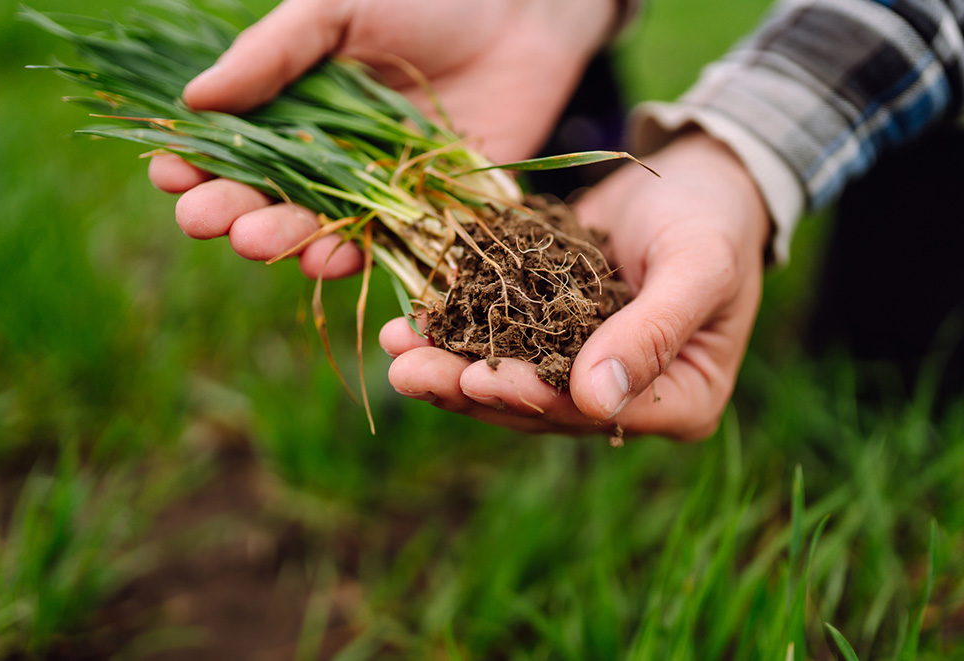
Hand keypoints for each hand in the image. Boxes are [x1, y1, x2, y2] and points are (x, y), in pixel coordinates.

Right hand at [149, 0, 617, 273]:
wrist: (526, 9)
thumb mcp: (337, 8)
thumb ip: (273, 54)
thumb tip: (193, 100)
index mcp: (298, 106)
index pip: (236, 143)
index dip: (199, 160)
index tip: (170, 172)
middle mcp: (333, 155)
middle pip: (273, 195)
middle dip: (234, 208)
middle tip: (202, 219)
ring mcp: (381, 188)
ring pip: (324, 226)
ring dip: (287, 240)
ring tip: (255, 241)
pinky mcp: (432, 211)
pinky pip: (391, 244)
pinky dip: (359, 256)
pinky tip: (326, 261)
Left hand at [381, 130, 770, 440]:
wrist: (698, 177)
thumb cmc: (715, 219)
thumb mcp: (698, 266)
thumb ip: (653, 330)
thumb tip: (594, 400)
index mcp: (678, 401)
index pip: (593, 412)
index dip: (532, 397)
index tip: (476, 378)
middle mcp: (624, 397)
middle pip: (538, 405)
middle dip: (468, 387)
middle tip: (406, 371)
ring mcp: (583, 367)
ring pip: (507, 378)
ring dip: (446, 365)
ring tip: (394, 347)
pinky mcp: (551, 333)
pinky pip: (499, 338)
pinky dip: (455, 331)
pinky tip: (409, 321)